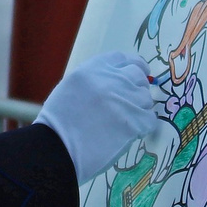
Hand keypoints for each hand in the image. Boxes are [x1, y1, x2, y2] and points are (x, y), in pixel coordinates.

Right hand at [35, 51, 153, 183]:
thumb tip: (117, 81)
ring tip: (125, 121)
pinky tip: (130, 132)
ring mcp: (125, 100)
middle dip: (136, 87)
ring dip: (139, 108)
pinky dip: (143, 126)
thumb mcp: (71, 87)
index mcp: (93, 69)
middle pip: (138, 75)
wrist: (57, 149)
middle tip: (129, 102)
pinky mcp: (135, 122)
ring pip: (146, 98)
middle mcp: (112, 79)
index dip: (132, 66)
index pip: (122, 58)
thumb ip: (94, 80)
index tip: (136, 73)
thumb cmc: (58, 122)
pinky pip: (150, 119)